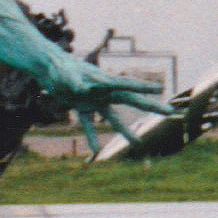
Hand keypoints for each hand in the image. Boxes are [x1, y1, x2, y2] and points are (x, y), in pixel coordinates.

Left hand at [52, 53, 169, 155]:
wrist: (48, 67)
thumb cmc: (59, 67)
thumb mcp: (67, 74)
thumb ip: (74, 82)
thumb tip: (81, 90)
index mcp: (104, 80)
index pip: (127, 84)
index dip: (143, 86)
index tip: (160, 89)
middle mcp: (103, 91)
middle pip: (130, 100)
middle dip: (150, 105)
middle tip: (169, 111)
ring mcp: (94, 100)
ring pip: (113, 117)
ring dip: (125, 131)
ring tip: (138, 144)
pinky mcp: (82, 107)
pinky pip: (89, 124)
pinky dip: (92, 136)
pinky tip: (96, 150)